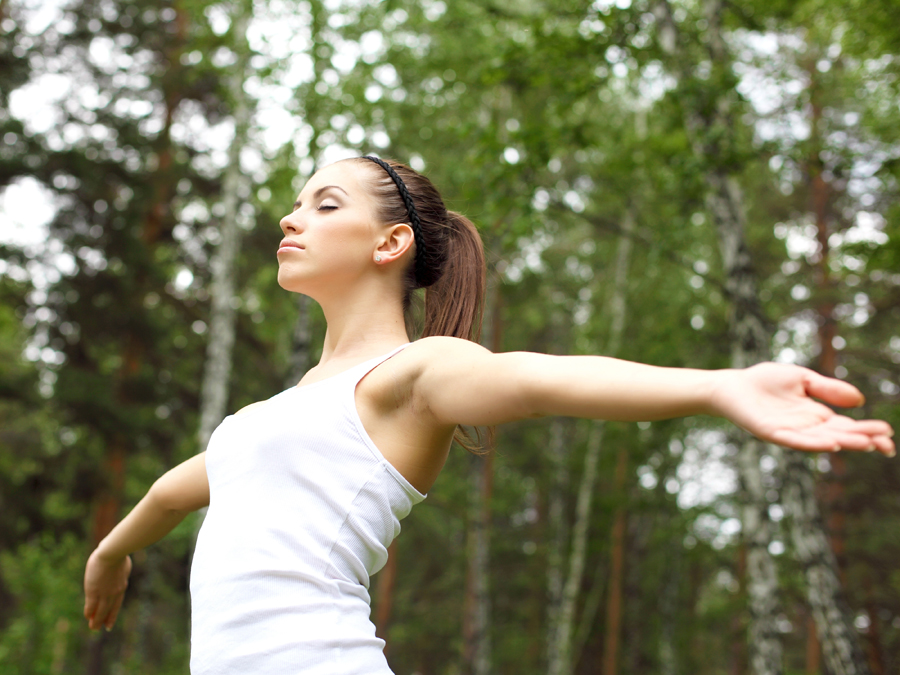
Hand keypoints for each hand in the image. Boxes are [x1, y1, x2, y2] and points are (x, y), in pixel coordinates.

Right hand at [84, 550, 131, 630]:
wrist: (112, 553)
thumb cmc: (118, 554)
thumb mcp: (123, 565)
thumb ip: (121, 572)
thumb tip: (121, 571)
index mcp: (121, 586)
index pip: (117, 604)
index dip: (112, 615)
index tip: (110, 624)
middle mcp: (114, 593)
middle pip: (109, 610)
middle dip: (104, 620)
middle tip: (99, 628)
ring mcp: (104, 593)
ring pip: (100, 611)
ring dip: (96, 620)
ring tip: (93, 628)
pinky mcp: (93, 591)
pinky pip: (91, 606)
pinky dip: (89, 612)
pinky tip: (87, 617)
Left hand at [712, 363, 894, 455]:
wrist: (732, 385)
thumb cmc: (765, 382)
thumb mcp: (803, 380)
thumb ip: (828, 389)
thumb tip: (860, 400)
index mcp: (816, 416)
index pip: (847, 426)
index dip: (867, 431)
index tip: (888, 433)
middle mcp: (806, 428)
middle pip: (839, 436)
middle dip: (863, 440)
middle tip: (887, 444)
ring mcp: (789, 432)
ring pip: (821, 441)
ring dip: (844, 443)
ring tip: (866, 444)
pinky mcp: (771, 432)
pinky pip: (794, 440)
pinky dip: (812, 443)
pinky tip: (830, 445)